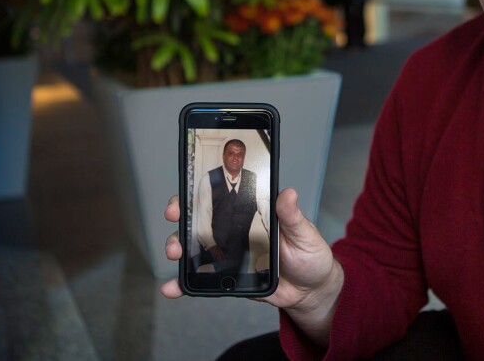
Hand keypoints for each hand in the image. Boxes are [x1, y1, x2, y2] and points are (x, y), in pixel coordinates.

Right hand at [160, 189, 343, 346]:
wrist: (311, 292)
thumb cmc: (310, 256)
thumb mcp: (304, 233)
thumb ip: (292, 217)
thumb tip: (288, 193)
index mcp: (253, 213)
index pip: (223, 196)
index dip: (200, 192)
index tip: (187, 194)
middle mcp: (236, 230)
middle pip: (201, 218)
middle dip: (181, 216)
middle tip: (175, 218)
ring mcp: (229, 253)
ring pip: (195, 247)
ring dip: (178, 247)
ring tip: (174, 253)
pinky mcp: (227, 277)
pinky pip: (201, 278)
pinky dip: (183, 284)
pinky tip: (172, 288)